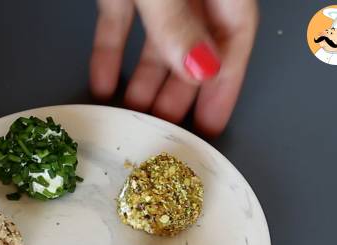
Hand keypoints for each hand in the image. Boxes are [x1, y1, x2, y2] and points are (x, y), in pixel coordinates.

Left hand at [90, 0, 257, 135]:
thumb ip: (177, 22)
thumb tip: (200, 69)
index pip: (235, 37)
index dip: (224, 85)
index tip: (212, 124)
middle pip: (194, 47)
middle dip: (179, 93)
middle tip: (166, 129)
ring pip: (156, 40)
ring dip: (143, 80)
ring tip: (132, 115)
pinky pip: (119, 23)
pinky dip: (110, 53)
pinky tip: (102, 84)